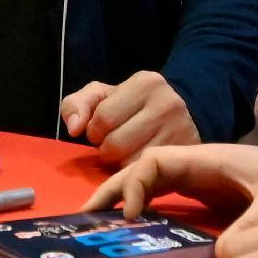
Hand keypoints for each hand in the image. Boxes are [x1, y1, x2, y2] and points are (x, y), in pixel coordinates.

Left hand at [60, 71, 198, 164]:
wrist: (180, 114)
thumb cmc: (132, 105)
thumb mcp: (103, 96)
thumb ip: (77, 104)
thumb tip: (74, 128)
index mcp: (146, 83)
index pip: (103, 118)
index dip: (95, 129)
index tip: (104, 129)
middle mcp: (167, 103)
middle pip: (115, 144)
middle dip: (106, 147)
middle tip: (116, 142)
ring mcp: (180, 130)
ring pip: (129, 163)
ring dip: (120, 162)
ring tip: (128, 151)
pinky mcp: (184, 154)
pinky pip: (145, 175)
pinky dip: (136, 172)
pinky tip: (140, 160)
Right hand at [86, 141, 257, 232]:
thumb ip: (253, 226)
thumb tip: (220, 255)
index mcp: (210, 158)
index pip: (157, 162)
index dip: (135, 184)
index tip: (131, 215)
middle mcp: (198, 165)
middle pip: (144, 168)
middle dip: (114, 187)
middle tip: (87, 215)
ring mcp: (200, 179)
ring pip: (150, 181)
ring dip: (124, 196)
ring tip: (98, 220)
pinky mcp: (205, 193)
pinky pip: (165, 195)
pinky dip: (144, 205)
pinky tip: (132, 226)